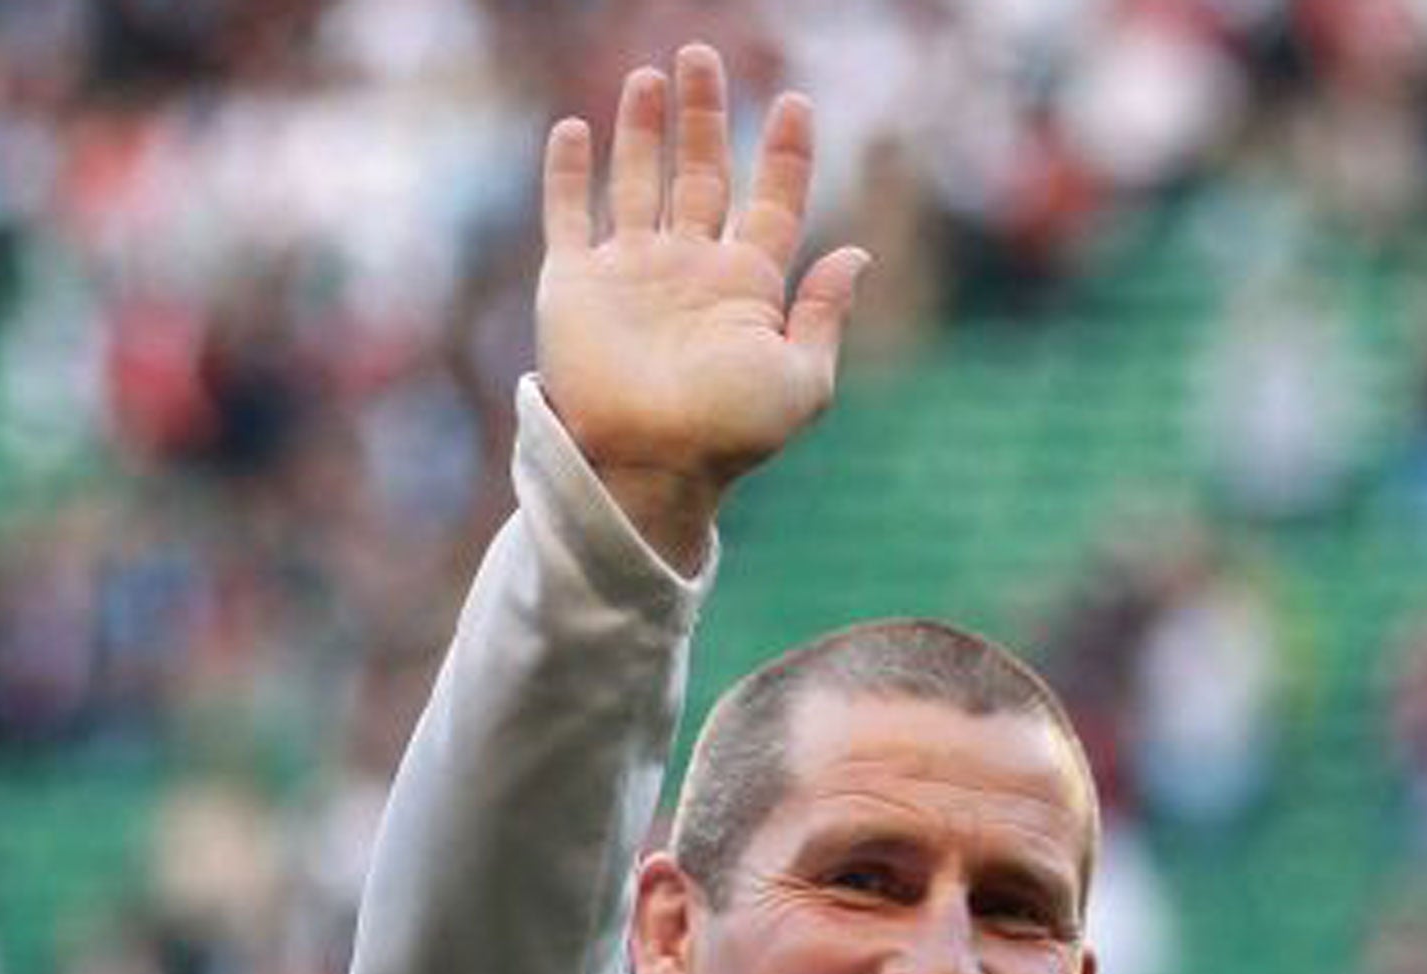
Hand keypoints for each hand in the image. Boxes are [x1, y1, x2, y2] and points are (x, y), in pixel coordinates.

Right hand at [537, 44, 869, 572]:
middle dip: (705, 116)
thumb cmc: (730, 433)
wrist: (649, 463)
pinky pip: (568, 215)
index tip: (796, 103)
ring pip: (637, 180)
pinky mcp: (573, 284)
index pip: (771, 201)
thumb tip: (858, 254)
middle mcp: (688, 270)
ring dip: (644, 129)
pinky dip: (568, 173)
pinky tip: (575, 128)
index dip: (785, 153)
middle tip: (705, 56)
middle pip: (701, 173)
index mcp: (746, 287)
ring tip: (652, 77)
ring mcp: (630, 273)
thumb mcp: (803, 380)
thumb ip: (824, 314)